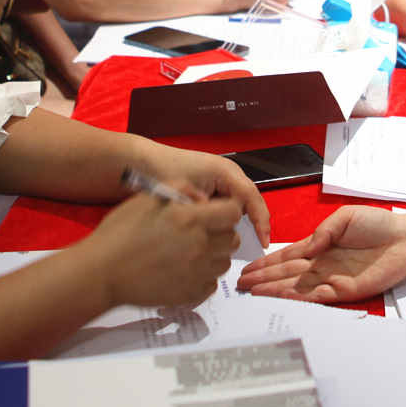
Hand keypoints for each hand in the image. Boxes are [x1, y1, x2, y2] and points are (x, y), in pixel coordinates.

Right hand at [86, 192, 243, 308]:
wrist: (101, 271)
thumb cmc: (119, 232)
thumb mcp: (147, 198)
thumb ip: (180, 190)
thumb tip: (202, 197)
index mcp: (190, 219)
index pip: (233, 212)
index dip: (227, 210)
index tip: (217, 213)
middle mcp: (199, 245)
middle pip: (233, 239)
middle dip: (222, 233)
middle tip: (203, 233)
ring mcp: (196, 273)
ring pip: (224, 263)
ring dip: (214, 256)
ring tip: (191, 253)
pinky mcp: (190, 294)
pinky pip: (211, 284)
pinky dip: (203, 278)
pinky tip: (184, 271)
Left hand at [136, 140, 271, 244]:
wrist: (143, 162)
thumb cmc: (163, 171)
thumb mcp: (188, 193)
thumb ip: (207, 211)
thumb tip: (221, 230)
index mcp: (226, 171)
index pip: (252, 197)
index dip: (261, 220)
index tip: (262, 240)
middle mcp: (227, 173)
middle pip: (249, 201)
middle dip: (253, 222)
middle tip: (255, 244)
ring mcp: (220, 179)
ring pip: (238, 204)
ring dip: (236, 221)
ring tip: (235, 242)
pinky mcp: (211, 187)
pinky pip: (226, 204)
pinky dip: (224, 219)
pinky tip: (218, 231)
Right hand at [236, 205, 405, 302]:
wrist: (405, 239)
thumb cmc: (378, 225)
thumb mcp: (345, 217)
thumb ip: (323, 232)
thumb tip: (307, 247)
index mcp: (319, 246)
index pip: (287, 256)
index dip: (266, 263)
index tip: (248, 269)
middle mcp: (322, 264)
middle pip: (287, 273)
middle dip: (264, 279)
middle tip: (242, 286)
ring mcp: (333, 279)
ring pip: (298, 287)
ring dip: (277, 290)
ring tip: (255, 293)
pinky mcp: (347, 291)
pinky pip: (321, 296)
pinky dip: (304, 297)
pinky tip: (287, 296)